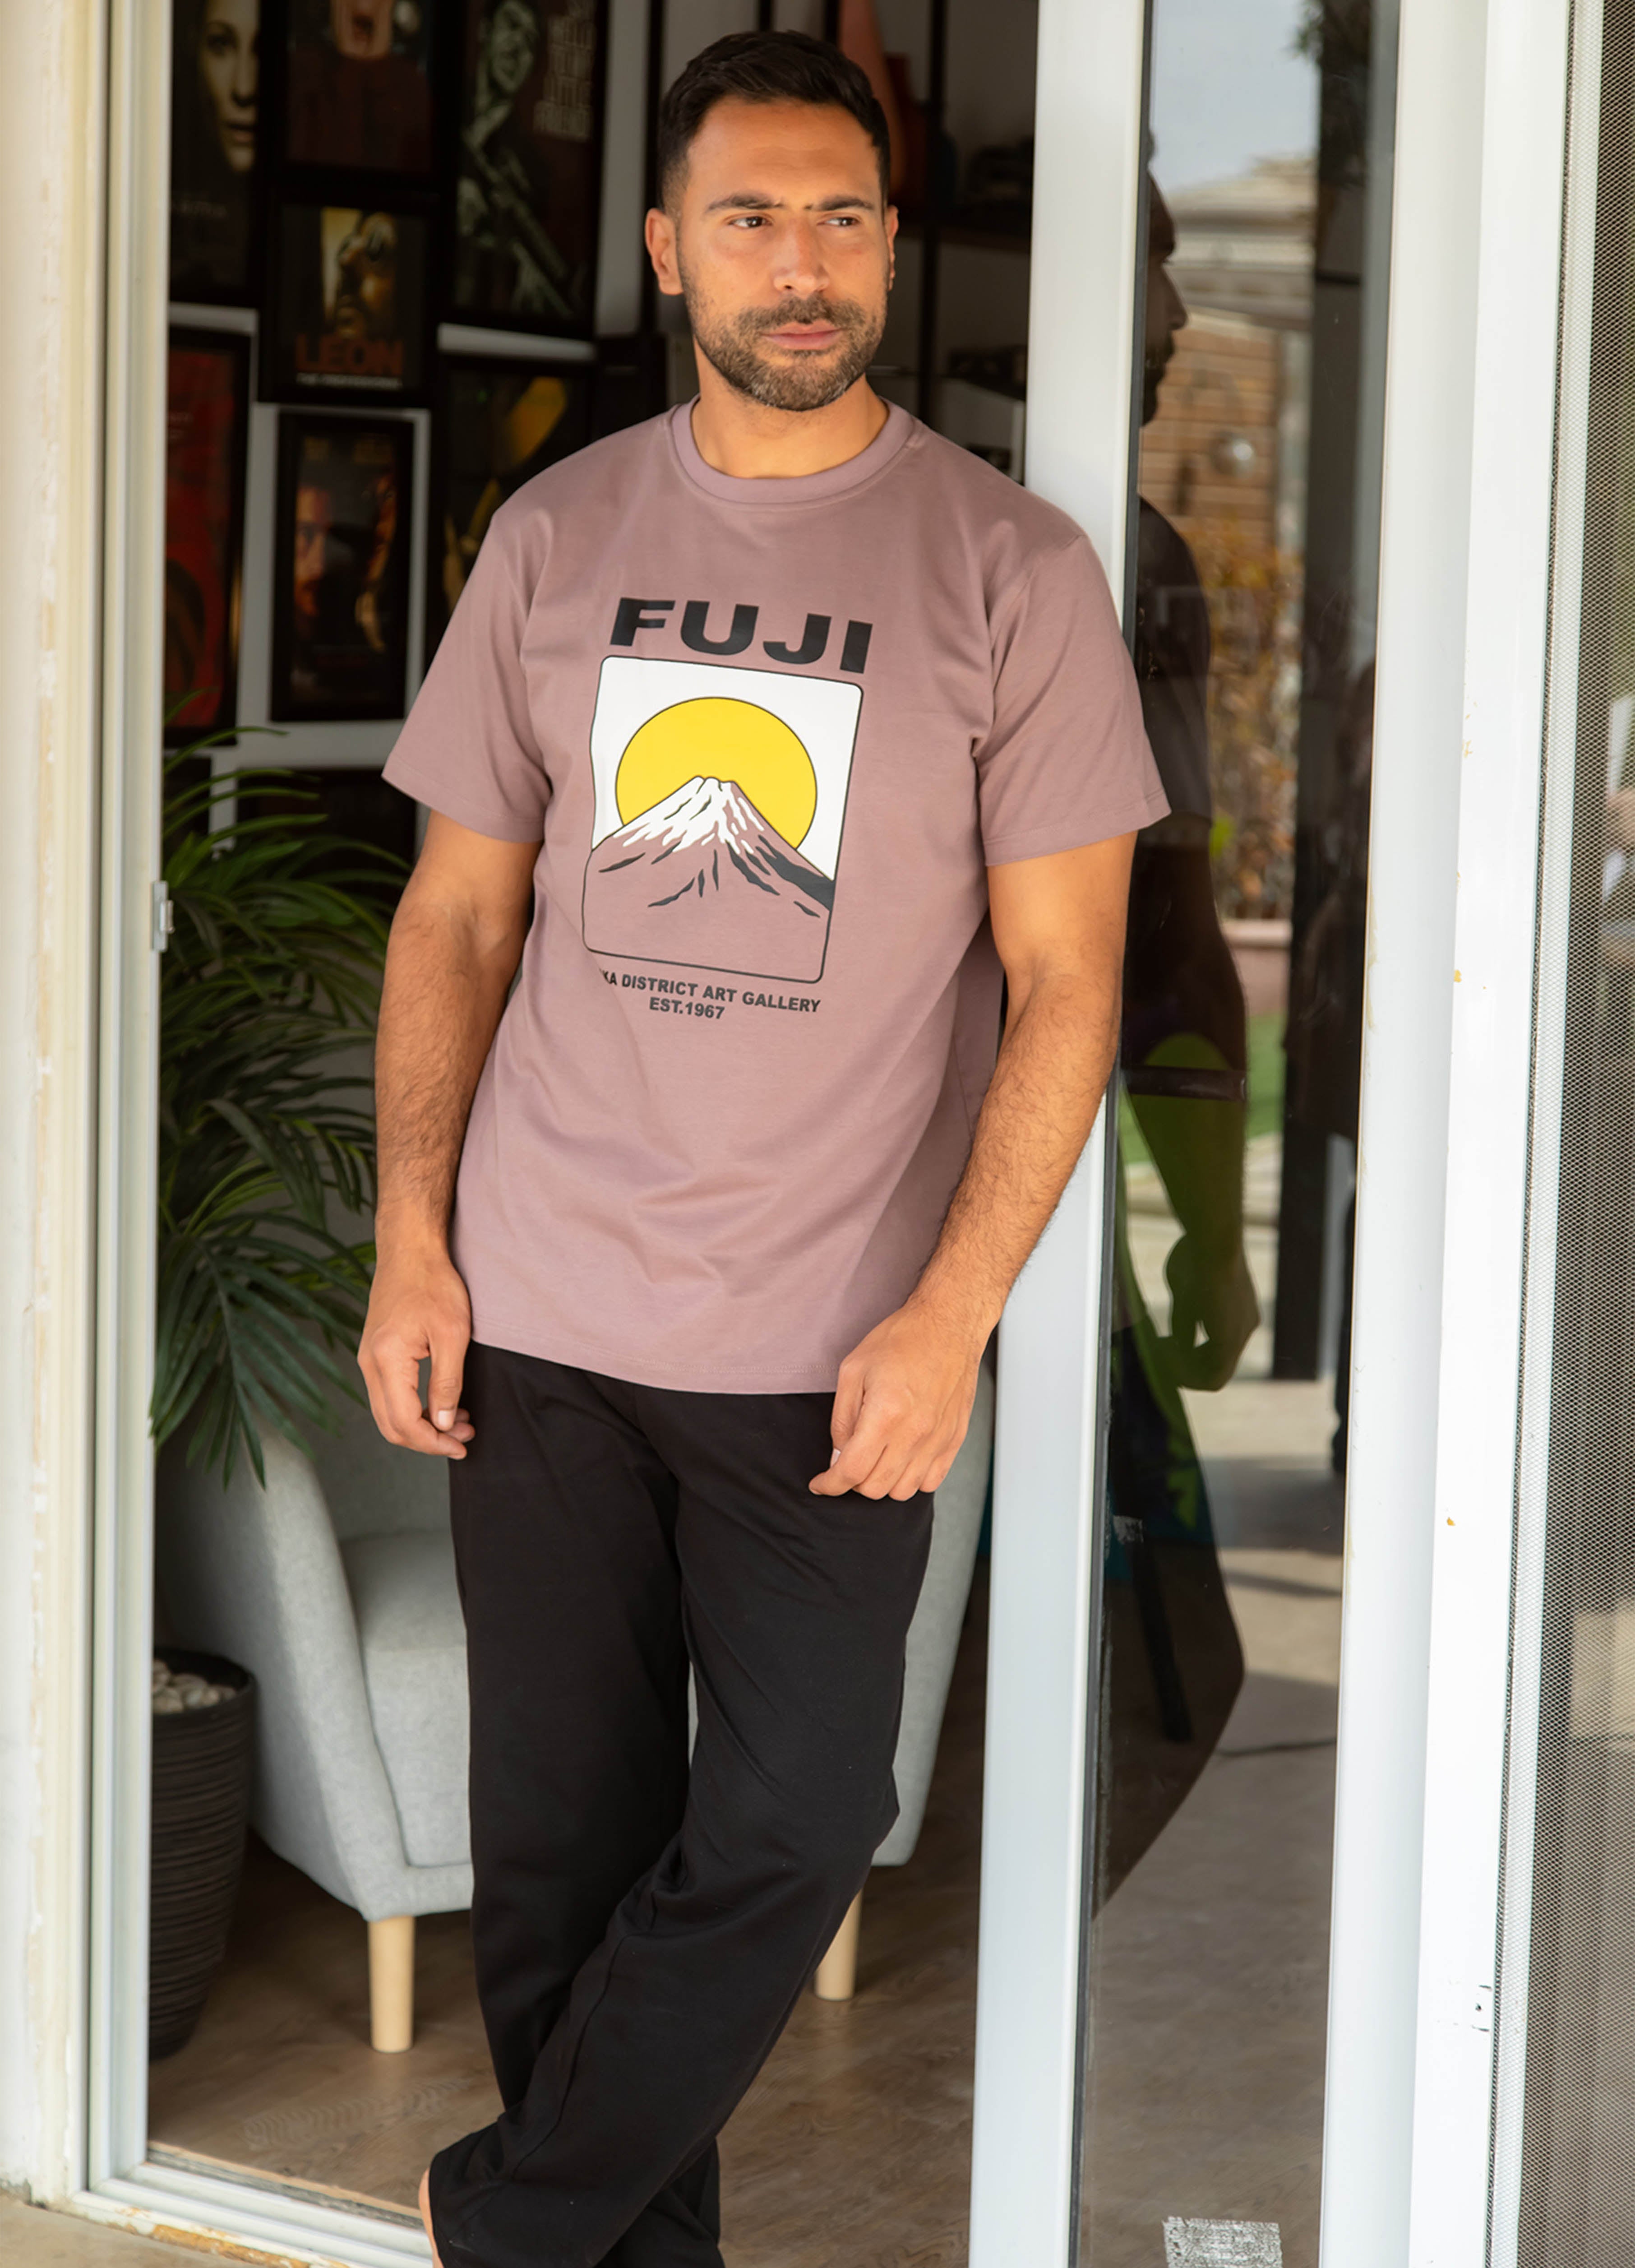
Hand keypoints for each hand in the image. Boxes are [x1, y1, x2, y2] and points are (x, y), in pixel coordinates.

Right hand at [358, 1237, 475, 1457]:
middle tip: (463, 1437)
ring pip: (388, 1413)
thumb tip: (445, 1423)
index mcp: (386, 1360)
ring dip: (422, 1425)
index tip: (461, 1446)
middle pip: (390, 1425)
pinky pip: (389, 1395)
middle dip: (427, 1439)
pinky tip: (442, 1403)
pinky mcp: (376, 1353)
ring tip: (460, 1422)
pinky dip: (414, 1408)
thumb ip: (447, 1382)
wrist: (410, 1250)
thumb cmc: (433, 1284)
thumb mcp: (452, 1334)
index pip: (404, 1422)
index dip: (433, 1442)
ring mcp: (369, 1359)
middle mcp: (369, 1364)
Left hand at [811, 1296, 985, 1500]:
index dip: (830, 1484)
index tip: (821, 1484)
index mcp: (886, 1414)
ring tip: (876, 1458)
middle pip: (876, 1487)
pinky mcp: (955, 1439)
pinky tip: (901, 1458)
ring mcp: (938, 1440)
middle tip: (848, 1461)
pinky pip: (930, 1482)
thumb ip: (842, 1419)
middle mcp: (915, 1433)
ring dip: (883, 1482)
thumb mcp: (853, 1370)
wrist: (949, 1325)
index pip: (852, 1471)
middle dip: (853, 1481)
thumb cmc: (903, 1340)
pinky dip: (911, 1479)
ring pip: (903, 1491)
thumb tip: (838, 1455)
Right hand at [1160, 1234, 1259, 1389]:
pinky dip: (1188, 1374)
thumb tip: (1178, 1342)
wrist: (1212, 1242)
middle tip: (1158, 1354)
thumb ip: (1185, 1321)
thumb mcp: (1186, 1294)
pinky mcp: (1231, 1341)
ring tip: (1159, 1357)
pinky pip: (1213, 1375)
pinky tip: (1165, 1358)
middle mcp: (1245, 1325)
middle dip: (1184, 1366)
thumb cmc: (1196, 1257)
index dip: (1188, 1353)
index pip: (1215, 1347)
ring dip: (1185, 1372)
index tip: (1164, 1344)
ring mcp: (1242, 1334)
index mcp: (1238, 1313)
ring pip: (1216, 1374)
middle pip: (1216, 1364)